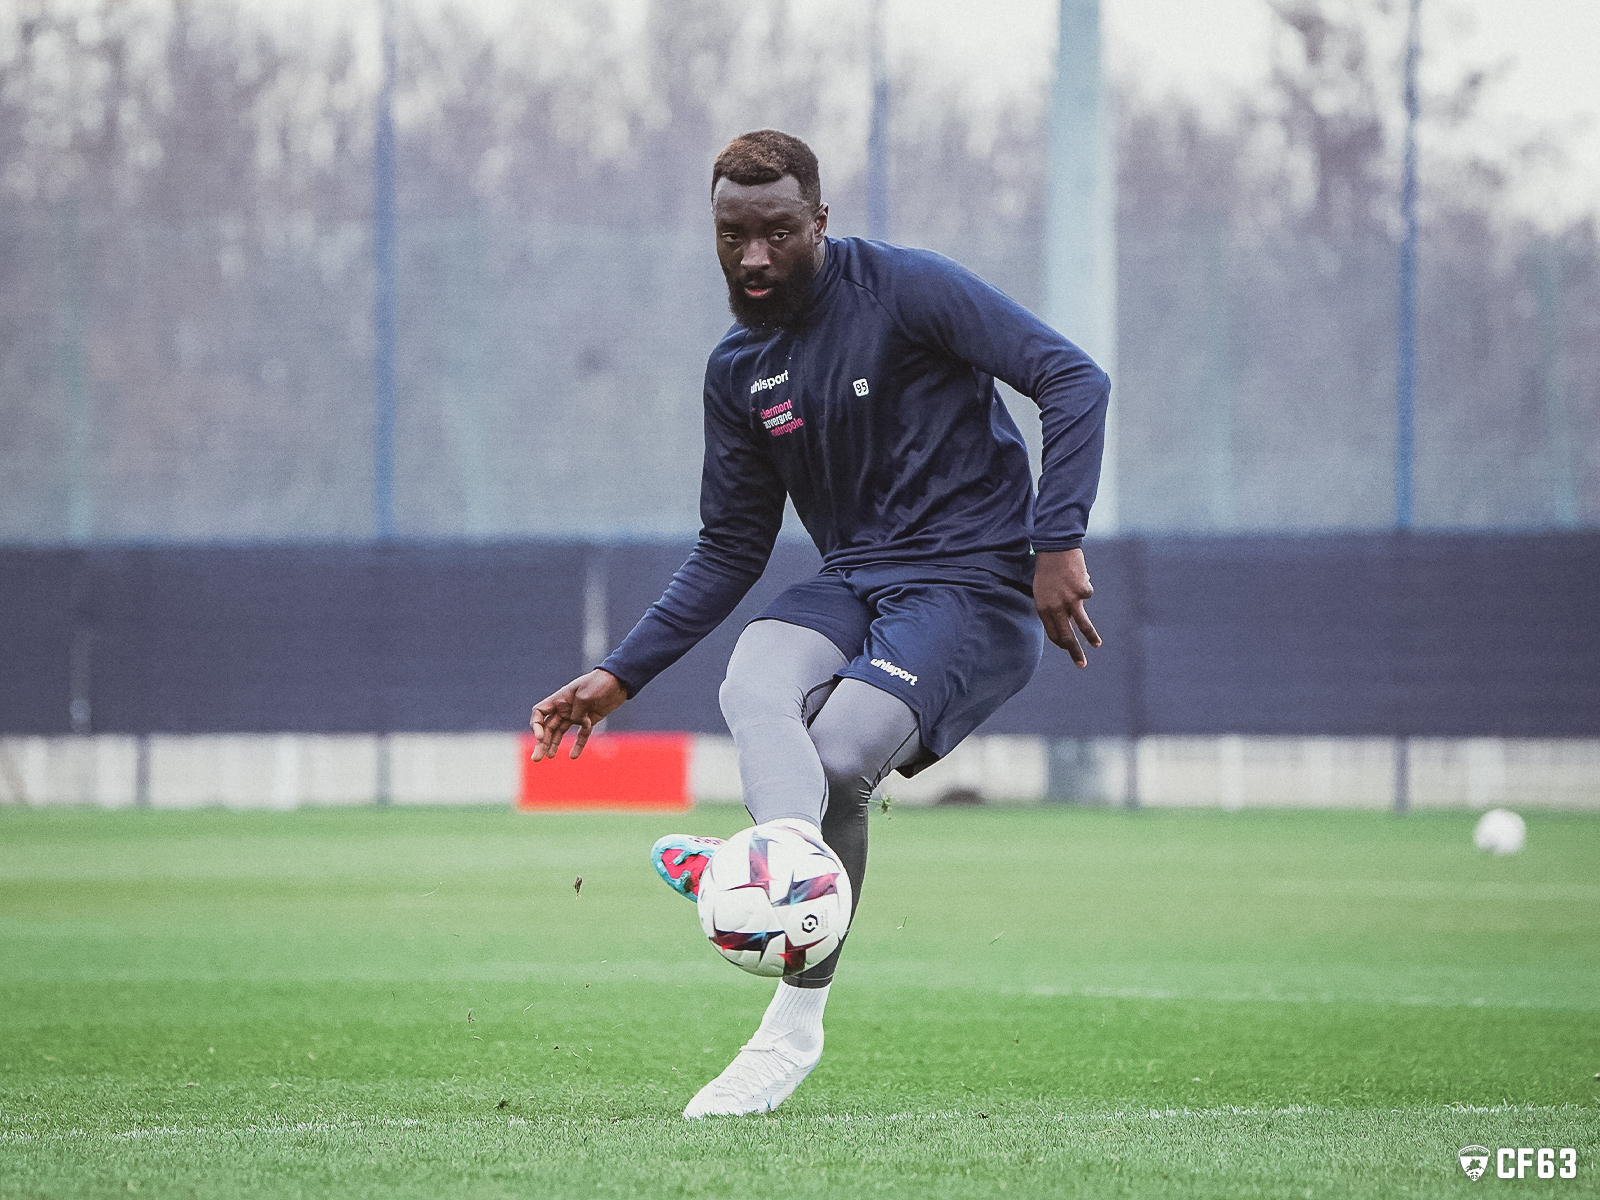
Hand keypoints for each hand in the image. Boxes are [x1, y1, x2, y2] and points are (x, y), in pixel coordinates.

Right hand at [528, 669, 628, 760]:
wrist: (618, 681)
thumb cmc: (600, 682)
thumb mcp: (585, 695)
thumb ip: (578, 711)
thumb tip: (576, 723)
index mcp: (560, 699)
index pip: (539, 712)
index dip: (536, 725)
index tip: (540, 737)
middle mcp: (565, 708)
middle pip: (548, 727)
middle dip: (541, 742)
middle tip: (537, 758)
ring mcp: (577, 715)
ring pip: (561, 732)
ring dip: (553, 745)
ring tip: (549, 757)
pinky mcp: (589, 720)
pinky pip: (581, 735)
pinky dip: (577, 745)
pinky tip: (573, 756)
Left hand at [1033, 548, 1101, 667]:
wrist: (1055, 548)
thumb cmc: (1046, 568)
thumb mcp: (1041, 589)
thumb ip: (1051, 606)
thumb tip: (1065, 619)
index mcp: (1043, 608)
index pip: (1053, 633)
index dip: (1061, 641)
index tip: (1067, 647)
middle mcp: (1056, 608)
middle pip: (1067, 636)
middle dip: (1074, 652)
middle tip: (1080, 664)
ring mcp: (1070, 601)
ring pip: (1082, 624)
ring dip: (1090, 637)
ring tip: (1096, 645)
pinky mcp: (1083, 592)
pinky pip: (1086, 593)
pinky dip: (1084, 585)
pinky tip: (1078, 575)